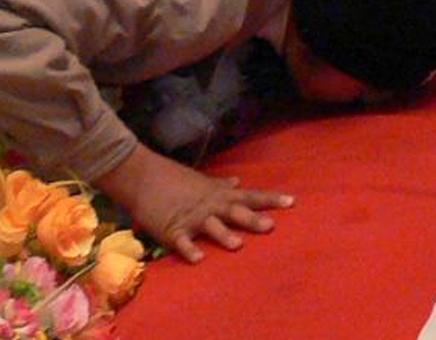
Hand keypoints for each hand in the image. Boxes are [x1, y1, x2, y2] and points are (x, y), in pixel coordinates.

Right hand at [98, 144, 292, 262]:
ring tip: (238, 245)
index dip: (271, 199)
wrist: (143, 177)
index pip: (250, 196)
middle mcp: (209, 205)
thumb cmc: (174, 179)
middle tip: (271, 226)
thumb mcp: (202, 181)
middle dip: (253, 219)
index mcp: (218, 194)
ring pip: (211, 226)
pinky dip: (189, 250)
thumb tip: (239, 182)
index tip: (292, 202)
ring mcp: (191, 217)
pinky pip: (182, 242)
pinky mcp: (172, 229)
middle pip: (235, 212)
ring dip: (224, 235)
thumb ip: (221, 185)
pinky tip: (198, 259)